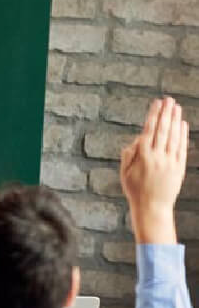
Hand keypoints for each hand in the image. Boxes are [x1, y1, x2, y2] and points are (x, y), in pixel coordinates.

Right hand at [119, 96, 186, 243]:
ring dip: (175, 120)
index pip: (149, 130)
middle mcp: (157, 157)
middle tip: (169, 100)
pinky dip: (182, 135)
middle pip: (163, 130)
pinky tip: (182, 124)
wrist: (152, 207)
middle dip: (166, 113)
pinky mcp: (179, 167)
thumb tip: (139, 139)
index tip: (156, 104)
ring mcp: (170, 162)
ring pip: (173, 136)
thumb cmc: (135, 190)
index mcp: (142, 157)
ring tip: (176, 107)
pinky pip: (182, 147)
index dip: (154, 116)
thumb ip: (130, 154)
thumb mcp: (125, 173)